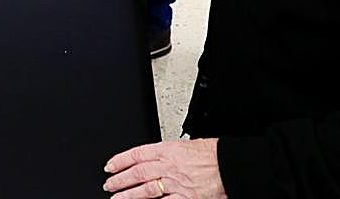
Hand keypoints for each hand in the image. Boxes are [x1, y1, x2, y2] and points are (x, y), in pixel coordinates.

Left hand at [104, 139, 224, 198]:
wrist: (231, 164)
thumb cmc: (213, 154)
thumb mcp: (186, 145)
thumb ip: (168, 152)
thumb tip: (154, 157)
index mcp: (168, 149)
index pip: (137, 154)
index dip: (120, 160)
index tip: (110, 165)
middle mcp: (169, 166)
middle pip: (138, 172)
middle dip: (120, 179)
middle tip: (108, 184)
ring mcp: (176, 183)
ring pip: (146, 189)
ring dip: (129, 195)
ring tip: (116, 198)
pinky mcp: (186, 197)